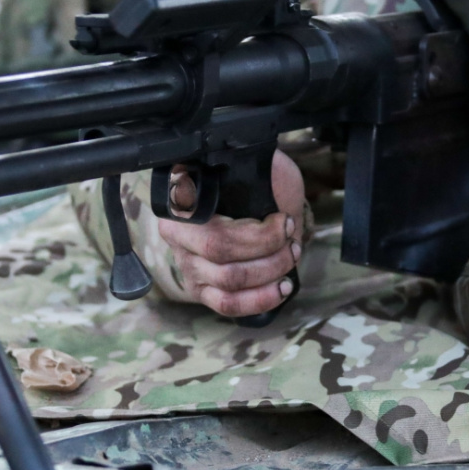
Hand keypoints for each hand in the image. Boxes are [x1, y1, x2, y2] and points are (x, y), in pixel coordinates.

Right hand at [158, 150, 306, 317]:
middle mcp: (177, 235)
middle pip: (219, 250)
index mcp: (182, 200)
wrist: (252, 198)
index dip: (255, 229)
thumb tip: (264, 172)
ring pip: (228, 280)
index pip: (207, 217)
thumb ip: (256, 164)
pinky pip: (228, 305)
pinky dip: (261, 298)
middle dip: (267, 247)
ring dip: (270, 270)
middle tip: (291, 236)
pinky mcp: (202, 291)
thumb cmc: (255, 182)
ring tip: (291, 255)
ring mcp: (188, 266)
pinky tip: (281, 286)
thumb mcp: (258, 164)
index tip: (282, 218)